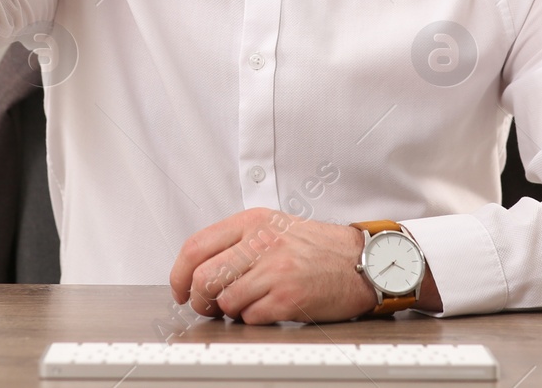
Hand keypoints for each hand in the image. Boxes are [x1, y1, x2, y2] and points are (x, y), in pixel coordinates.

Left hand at [169, 208, 374, 324]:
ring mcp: (274, 269)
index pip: (196, 246)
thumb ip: (238, 241)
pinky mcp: (288, 297)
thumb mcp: (274, 227)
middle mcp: (261, 242)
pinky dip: (253, 319)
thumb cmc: (319, 248)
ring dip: (230, 311)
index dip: (179, 274)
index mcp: (253, 221)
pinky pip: (250, 317)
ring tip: (246, 305)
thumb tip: (199, 270)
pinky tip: (268, 309)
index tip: (180, 290)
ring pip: (224, 300)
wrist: (362, 261)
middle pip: (203, 277)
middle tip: (208, 306)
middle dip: (199, 300)